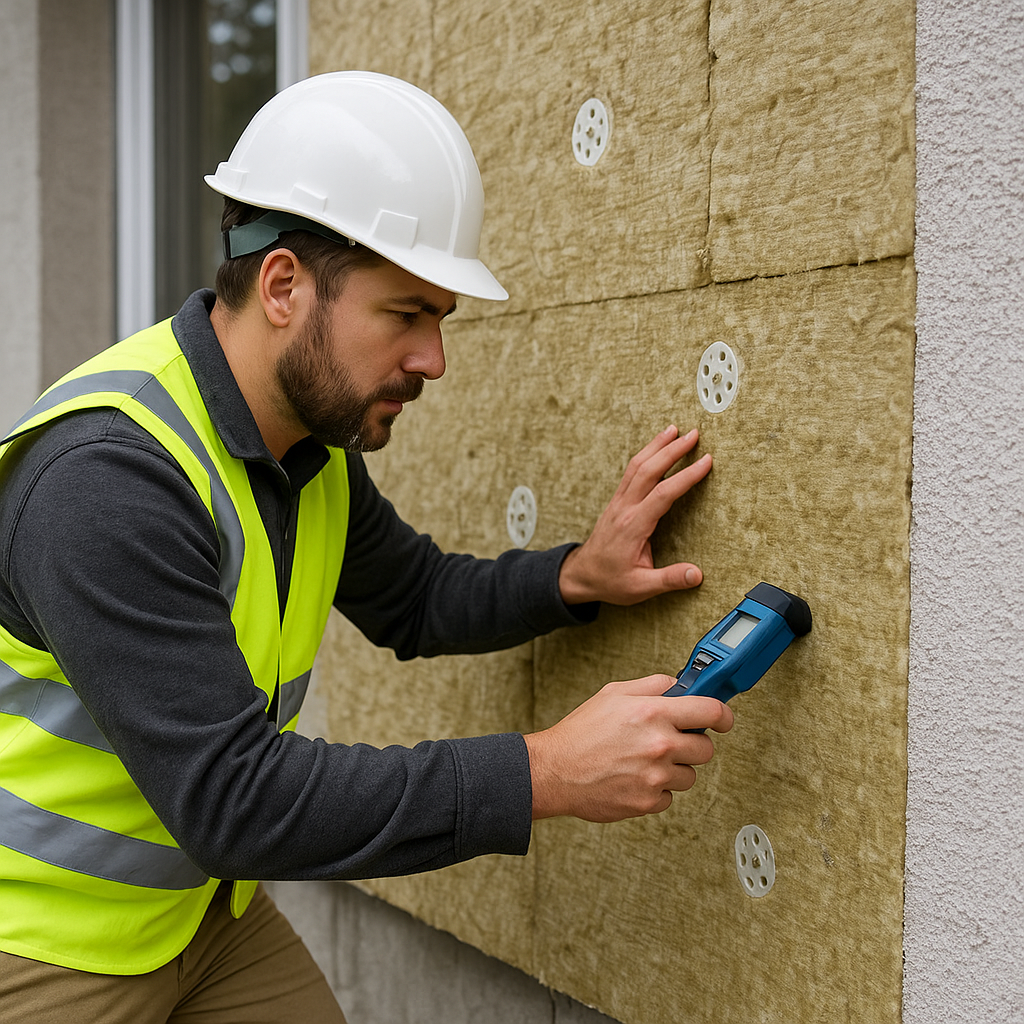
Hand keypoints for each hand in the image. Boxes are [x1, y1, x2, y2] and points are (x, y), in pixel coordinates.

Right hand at [523, 675, 732, 821]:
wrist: (555, 771)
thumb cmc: (581, 732)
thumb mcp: (614, 693)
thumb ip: (652, 686)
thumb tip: (680, 686)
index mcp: (653, 713)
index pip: (710, 711)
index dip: (723, 715)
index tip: (723, 719)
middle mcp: (659, 745)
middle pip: (706, 748)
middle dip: (692, 743)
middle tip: (669, 741)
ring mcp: (655, 777)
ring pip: (689, 775)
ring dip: (674, 768)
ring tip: (644, 761)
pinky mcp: (648, 802)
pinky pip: (670, 796)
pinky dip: (657, 789)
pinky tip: (634, 778)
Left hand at [558, 426, 711, 605]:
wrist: (581, 575)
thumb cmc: (610, 580)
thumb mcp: (639, 587)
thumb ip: (668, 579)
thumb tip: (696, 575)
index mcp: (633, 526)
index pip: (663, 494)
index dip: (686, 476)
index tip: (706, 461)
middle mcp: (624, 508)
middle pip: (649, 471)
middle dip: (672, 450)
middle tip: (694, 434)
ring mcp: (618, 502)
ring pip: (636, 466)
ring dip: (656, 446)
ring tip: (674, 429)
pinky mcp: (616, 501)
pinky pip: (630, 472)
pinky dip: (645, 455)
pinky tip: (655, 447)